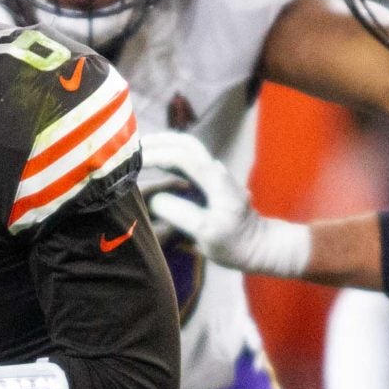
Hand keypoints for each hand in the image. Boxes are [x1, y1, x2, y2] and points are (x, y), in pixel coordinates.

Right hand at [138, 130, 252, 257]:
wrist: (257, 246)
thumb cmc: (234, 243)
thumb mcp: (208, 232)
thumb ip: (181, 213)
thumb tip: (154, 199)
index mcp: (216, 180)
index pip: (182, 156)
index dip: (155, 156)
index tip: (132, 163)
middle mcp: (216, 171)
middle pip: (186, 143)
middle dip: (158, 142)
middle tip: (131, 148)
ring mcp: (214, 174)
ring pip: (188, 148)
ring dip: (163, 145)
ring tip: (139, 151)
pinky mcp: (211, 182)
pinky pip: (189, 161)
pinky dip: (169, 156)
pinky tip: (155, 162)